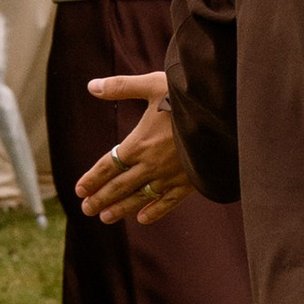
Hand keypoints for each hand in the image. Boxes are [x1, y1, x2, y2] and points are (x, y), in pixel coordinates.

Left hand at [74, 74, 194, 227]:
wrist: (223, 116)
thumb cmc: (187, 98)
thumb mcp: (153, 85)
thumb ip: (121, 87)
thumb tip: (91, 86)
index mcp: (139, 143)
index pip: (108, 165)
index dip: (92, 178)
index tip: (79, 189)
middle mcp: (151, 164)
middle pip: (120, 185)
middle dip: (101, 198)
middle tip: (86, 209)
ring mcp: (171, 176)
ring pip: (140, 197)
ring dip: (121, 208)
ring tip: (105, 218)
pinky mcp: (190, 182)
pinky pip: (169, 201)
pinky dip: (155, 211)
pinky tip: (143, 219)